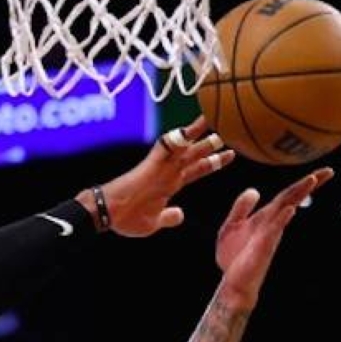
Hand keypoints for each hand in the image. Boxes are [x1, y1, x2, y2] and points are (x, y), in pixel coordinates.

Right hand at [87, 116, 236, 236]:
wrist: (108, 214)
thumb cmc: (126, 219)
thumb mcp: (154, 222)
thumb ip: (168, 217)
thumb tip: (180, 214)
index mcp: (169, 185)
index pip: (196, 170)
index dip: (213, 162)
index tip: (230, 154)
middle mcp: (167, 173)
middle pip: (194, 155)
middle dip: (212, 145)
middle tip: (232, 131)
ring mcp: (160, 168)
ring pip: (184, 147)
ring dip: (199, 135)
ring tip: (215, 119)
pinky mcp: (151, 165)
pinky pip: (165, 148)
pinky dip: (177, 139)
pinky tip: (189, 129)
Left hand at [216, 167, 334, 307]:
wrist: (232, 283)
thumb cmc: (235, 257)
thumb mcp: (232, 226)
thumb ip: (242, 208)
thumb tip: (255, 190)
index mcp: (266, 218)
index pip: (287, 196)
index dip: (303, 183)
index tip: (323, 171)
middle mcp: (272, 224)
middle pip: (292, 199)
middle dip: (309, 185)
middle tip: (328, 171)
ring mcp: (270, 235)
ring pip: (286, 211)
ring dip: (298, 195)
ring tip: (311, 180)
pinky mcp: (263, 248)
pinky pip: (273, 231)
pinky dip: (281, 219)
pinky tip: (290, 209)